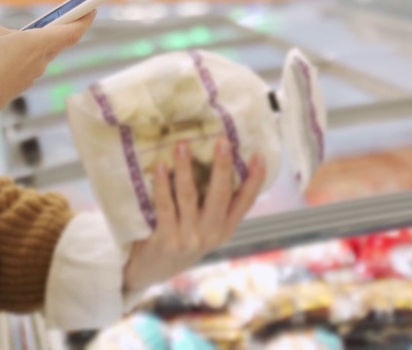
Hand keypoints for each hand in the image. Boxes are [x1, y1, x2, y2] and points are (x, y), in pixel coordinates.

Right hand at [0, 12, 94, 128]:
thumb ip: (3, 32)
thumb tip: (9, 37)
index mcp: (38, 43)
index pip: (72, 32)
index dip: (84, 20)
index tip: (92, 10)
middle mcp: (41, 61)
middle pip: (57, 42)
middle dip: (57, 30)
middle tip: (54, 17)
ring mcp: (31, 76)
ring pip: (40, 55)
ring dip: (33, 45)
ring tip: (8, 38)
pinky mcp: (21, 86)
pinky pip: (26, 66)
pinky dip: (20, 58)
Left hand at [122, 138, 266, 293]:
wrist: (152, 270)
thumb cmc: (180, 238)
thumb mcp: (205, 228)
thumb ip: (212, 204)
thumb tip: (216, 159)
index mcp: (225, 230)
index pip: (246, 202)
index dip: (255, 180)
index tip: (259, 155)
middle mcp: (211, 235)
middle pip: (221, 196)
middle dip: (222, 167)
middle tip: (223, 141)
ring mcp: (189, 239)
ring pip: (189, 196)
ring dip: (185, 168)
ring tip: (182, 144)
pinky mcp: (166, 240)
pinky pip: (165, 206)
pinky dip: (162, 185)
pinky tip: (160, 167)